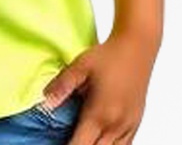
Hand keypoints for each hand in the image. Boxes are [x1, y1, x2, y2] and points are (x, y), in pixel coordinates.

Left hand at [41, 29, 159, 144]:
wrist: (137, 46)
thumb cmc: (108, 55)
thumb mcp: (80, 65)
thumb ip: (61, 85)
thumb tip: (44, 102)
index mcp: (99, 114)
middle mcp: (116, 126)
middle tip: (68, 140)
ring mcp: (128, 127)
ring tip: (82, 139)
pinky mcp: (136, 123)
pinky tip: (99, 140)